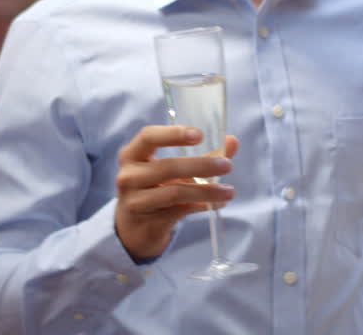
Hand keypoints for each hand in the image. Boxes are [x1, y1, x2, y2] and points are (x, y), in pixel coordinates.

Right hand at [114, 125, 239, 261]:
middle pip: (168, 167)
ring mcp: (136, 201)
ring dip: (207, 191)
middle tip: (227, 165)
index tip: (200, 135)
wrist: (134, 227)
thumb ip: (202, 154)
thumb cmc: (154, 188)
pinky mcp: (148, 222)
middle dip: (201, 165)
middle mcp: (129, 176)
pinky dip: (202, 205)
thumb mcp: (172, 169)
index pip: (149, 137)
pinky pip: (180, 211)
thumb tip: (233, 141)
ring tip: (229, 191)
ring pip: (175, 192)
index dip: (174, 134)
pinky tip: (218, 204)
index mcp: (132, 154)